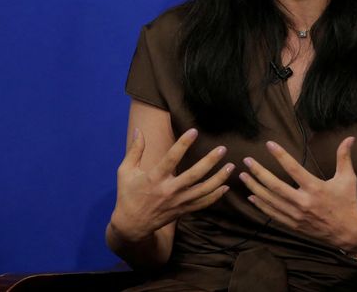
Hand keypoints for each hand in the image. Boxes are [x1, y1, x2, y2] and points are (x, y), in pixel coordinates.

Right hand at [110, 128, 234, 241]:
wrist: (131, 226)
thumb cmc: (128, 195)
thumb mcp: (125, 171)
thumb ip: (135, 151)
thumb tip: (138, 130)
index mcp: (154, 178)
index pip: (171, 158)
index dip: (183, 144)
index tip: (194, 131)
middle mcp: (169, 190)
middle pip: (194, 175)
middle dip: (210, 162)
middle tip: (222, 149)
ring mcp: (178, 202)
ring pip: (203, 190)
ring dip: (219, 178)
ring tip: (231, 166)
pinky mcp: (183, 210)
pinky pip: (202, 204)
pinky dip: (215, 196)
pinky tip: (226, 187)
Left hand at [239, 137, 356, 252]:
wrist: (347, 232)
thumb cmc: (347, 202)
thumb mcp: (348, 178)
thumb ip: (344, 157)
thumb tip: (350, 138)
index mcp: (315, 188)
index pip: (293, 169)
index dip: (280, 155)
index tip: (269, 144)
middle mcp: (303, 202)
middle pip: (275, 186)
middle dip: (258, 172)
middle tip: (247, 161)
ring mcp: (296, 215)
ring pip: (270, 200)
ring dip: (255, 187)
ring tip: (243, 176)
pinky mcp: (293, 224)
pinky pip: (273, 214)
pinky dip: (261, 205)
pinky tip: (252, 196)